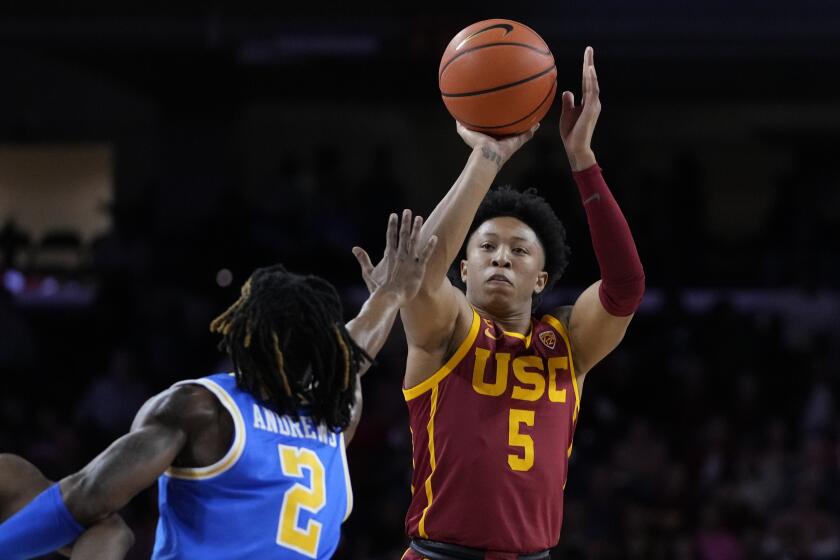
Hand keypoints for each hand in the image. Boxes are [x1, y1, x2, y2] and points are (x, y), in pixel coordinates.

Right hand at [352, 209, 437, 304]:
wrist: (388, 299)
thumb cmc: (378, 289)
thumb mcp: (368, 273)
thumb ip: (363, 259)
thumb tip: (354, 248)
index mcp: (389, 256)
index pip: (390, 237)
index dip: (392, 225)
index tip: (394, 215)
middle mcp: (399, 255)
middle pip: (403, 235)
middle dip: (405, 223)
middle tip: (407, 211)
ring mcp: (409, 261)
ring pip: (414, 241)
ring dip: (416, 229)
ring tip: (419, 218)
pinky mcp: (418, 268)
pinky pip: (425, 255)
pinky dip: (430, 246)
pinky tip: (434, 237)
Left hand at [456, 121, 538, 170]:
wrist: (487, 154)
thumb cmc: (476, 145)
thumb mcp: (465, 133)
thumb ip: (461, 125)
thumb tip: (456, 117)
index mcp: (492, 136)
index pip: (496, 127)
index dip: (499, 121)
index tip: (501, 114)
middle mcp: (502, 138)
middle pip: (510, 129)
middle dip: (513, 123)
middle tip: (519, 113)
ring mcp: (510, 141)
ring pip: (520, 132)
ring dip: (526, 125)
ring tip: (532, 117)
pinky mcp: (516, 142)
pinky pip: (526, 135)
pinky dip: (532, 129)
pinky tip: (537, 123)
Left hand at [559, 46, 599, 170]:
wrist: (576, 147)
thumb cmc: (571, 133)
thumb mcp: (567, 113)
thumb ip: (569, 102)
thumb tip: (567, 91)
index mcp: (586, 101)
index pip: (586, 81)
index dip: (586, 69)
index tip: (585, 56)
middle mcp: (592, 101)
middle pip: (591, 78)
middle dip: (589, 63)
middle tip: (588, 48)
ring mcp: (593, 104)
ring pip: (593, 82)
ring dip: (591, 68)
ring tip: (588, 55)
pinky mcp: (592, 108)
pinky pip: (592, 91)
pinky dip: (592, 79)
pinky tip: (589, 70)